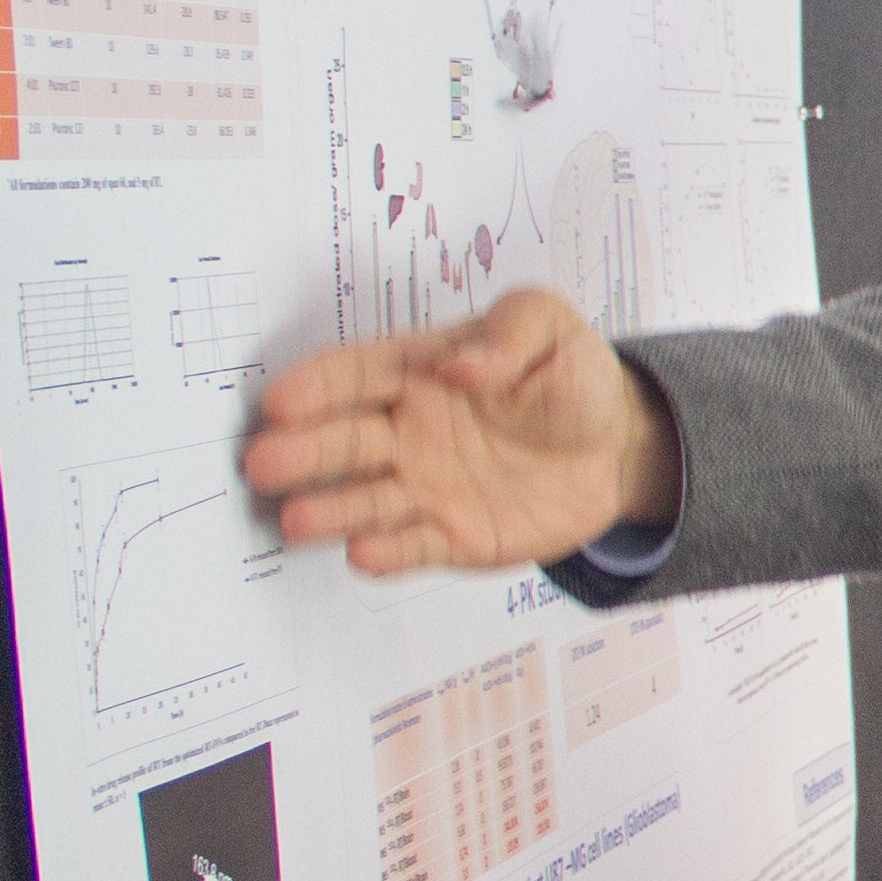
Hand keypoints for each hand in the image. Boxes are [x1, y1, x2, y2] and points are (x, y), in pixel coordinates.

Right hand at [239, 287, 676, 574]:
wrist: (618, 447)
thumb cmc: (570, 378)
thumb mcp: (549, 328)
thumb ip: (507, 335)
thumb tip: (460, 364)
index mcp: (418, 371)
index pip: (355, 375)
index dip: (317, 387)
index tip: (283, 401)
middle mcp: (408, 431)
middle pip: (346, 440)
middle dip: (302, 452)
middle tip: (263, 461)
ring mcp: (426, 486)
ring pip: (367, 499)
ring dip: (330, 509)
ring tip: (296, 518)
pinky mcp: (454, 535)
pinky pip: (415, 545)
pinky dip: (388, 551)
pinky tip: (363, 552)